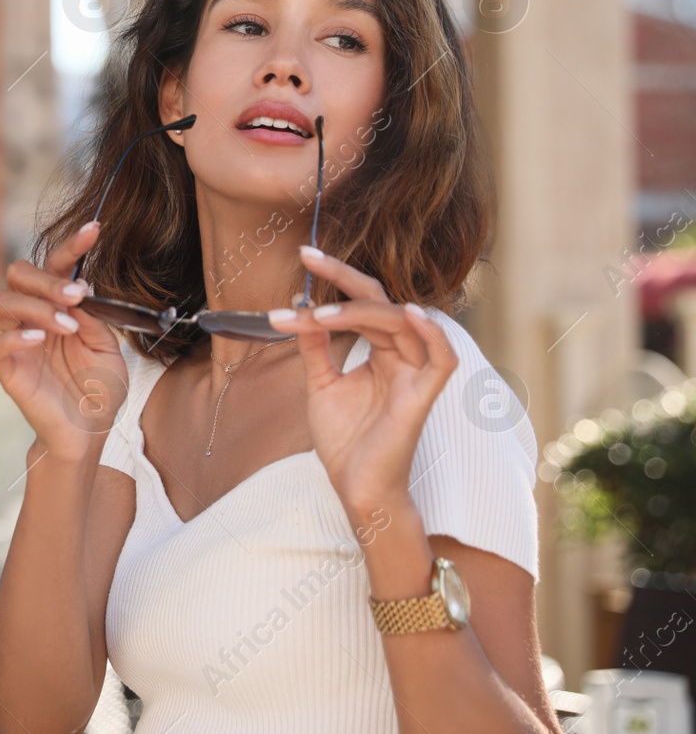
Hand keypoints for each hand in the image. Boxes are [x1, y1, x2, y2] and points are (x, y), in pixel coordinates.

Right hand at [0, 221, 129, 463]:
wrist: (89, 432)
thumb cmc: (98, 389)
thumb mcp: (108, 349)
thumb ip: (94, 318)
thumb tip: (81, 289)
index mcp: (56, 306)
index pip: (56, 267)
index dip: (72, 246)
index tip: (95, 229)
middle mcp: (31, 316)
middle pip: (18, 274)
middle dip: (46, 279)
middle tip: (76, 295)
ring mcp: (16, 341)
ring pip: (1, 301)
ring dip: (35, 307)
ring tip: (65, 326)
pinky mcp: (6, 368)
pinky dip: (13, 336)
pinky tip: (39, 339)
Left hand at [267, 247, 457, 517]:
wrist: (354, 487)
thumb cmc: (344, 440)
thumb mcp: (320, 383)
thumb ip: (316, 346)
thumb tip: (301, 305)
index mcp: (381, 352)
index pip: (362, 303)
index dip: (335, 278)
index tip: (304, 257)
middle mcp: (401, 357)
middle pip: (380, 302)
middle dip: (343, 278)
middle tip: (308, 259)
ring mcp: (415, 375)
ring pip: (402, 322)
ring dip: (359, 311)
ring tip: (320, 315)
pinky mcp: (424, 397)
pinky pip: (442, 358)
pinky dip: (430, 333)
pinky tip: (408, 313)